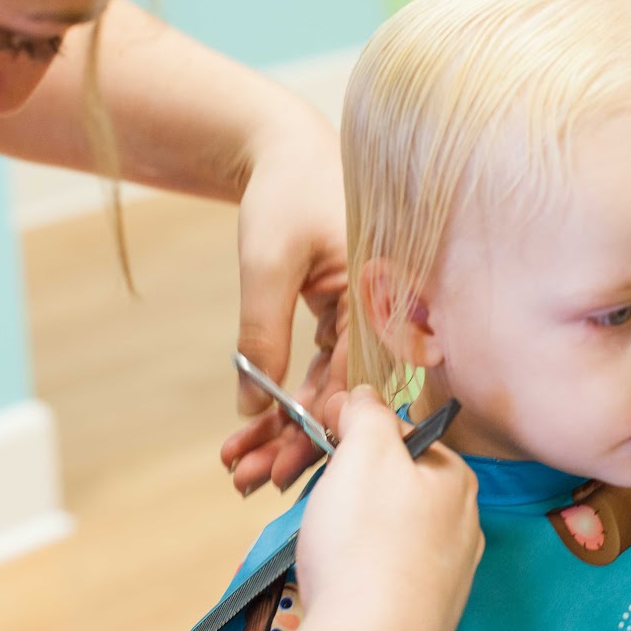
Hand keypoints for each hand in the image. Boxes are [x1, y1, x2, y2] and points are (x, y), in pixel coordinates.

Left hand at [220, 121, 349, 494]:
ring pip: (330, 387)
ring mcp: (367, 316)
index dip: (319, 428)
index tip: (283, 466)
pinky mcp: (346, 318)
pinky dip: (289, 396)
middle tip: (252, 481)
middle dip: (297, 439)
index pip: (354, 377)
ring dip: (289, 427)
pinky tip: (258, 428)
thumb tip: (252, 404)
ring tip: (244, 465)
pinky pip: (322, 369)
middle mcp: (385, 310)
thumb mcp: (267, 262)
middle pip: (344, 393)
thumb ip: (262, 333)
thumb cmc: (285, 192)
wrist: (284, 150)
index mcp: (382, 292)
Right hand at [294, 388, 482, 630]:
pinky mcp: (419, 616)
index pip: (398, 436)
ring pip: (379, 530)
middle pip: (387, 484)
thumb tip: (362, 398)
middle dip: (336, 483)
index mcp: (456, 478)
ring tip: (312, 542)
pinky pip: (377, 575)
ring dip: (337, 527)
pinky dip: (348, 570)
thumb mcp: (364, 450)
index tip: (311, 441)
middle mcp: (461, 526)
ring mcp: (444, 576)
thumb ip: (366, 412)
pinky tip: (330, 581)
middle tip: (296, 493)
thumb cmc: (366, 546)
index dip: (348, 432)